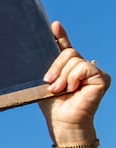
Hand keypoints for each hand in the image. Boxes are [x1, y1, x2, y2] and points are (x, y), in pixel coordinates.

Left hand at [41, 21, 107, 140]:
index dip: (60, 36)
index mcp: (68, 68)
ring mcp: (93, 71)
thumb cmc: (53, 106)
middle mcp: (82, 67)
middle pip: (68, 52)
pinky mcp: (102, 77)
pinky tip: (73, 89)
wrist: (62, 122)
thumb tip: (48, 48)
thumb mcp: (45, 81)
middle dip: (56, 67)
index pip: (65, 48)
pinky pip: (84, 67)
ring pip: (75, 59)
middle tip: (50, 83)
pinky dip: (74, 78)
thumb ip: (48, 65)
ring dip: (63, 76)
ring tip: (60, 90)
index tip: (54, 25)